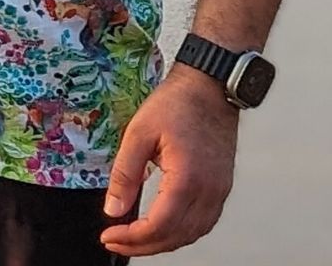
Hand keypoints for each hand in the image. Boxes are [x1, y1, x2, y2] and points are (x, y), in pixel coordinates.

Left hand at [99, 64, 238, 256]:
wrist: (209, 86)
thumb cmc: (177, 103)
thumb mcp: (139, 132)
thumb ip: (125, 173)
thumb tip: (113, 209)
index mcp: (187, 178)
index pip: (159, 226)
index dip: (132, 238)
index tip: (109, 236)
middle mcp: (208, 191)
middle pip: (175, 237)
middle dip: (143, 246)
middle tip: (116, 241)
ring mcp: (219, 191)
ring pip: (192, 235)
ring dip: (163, 242)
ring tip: (136, 239)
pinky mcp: (222, 187)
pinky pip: (203, 223)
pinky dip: (181, 232)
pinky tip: (165, 227)